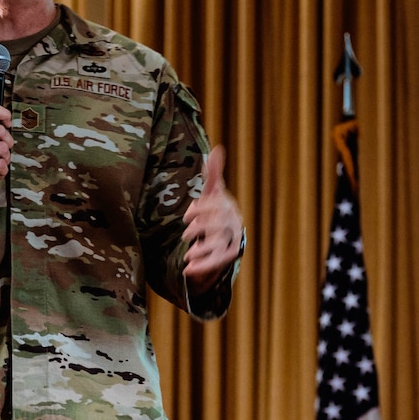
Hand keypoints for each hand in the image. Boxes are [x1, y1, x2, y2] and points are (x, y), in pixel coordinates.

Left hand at [182, 145, 244, 292]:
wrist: (224, 230)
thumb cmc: (214, 207)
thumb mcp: (211, 191)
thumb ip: (213, 173)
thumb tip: (217, 149)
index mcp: (228, 206)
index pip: (218, 207)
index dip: (202, 211)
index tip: (186, 216)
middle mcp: (233, 223)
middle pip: (220, 226)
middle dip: (202, 229)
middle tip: (186, 233)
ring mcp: (231, 240)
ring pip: (221, 246)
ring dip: (204, 251)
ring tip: (187, 256)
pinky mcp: (227, 255)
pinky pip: (218, 262)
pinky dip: (203, 266)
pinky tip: (187, 270)